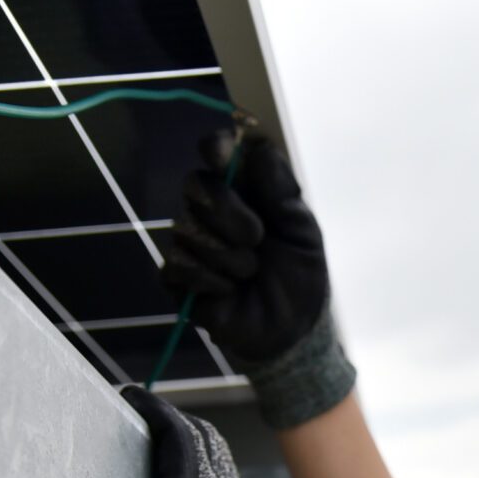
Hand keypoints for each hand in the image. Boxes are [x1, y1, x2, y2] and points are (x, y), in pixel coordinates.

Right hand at [163, 132, 356, 428]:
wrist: (292, 332)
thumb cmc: (300, 277)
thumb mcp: (302, 231)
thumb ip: (281, 190)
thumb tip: (258, 145)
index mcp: (245, 190)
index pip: (217, 152)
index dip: (216, 148)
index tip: (223, 156)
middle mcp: (213, 208)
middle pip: (196, 184)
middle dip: (226, 211)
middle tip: (256, 239)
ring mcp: (192, 241)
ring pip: (185, 227)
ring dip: (225, 255)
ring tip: (249, 273)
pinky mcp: (178, 277)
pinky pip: (176, 264)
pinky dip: (207, 279)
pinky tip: (228, 290)